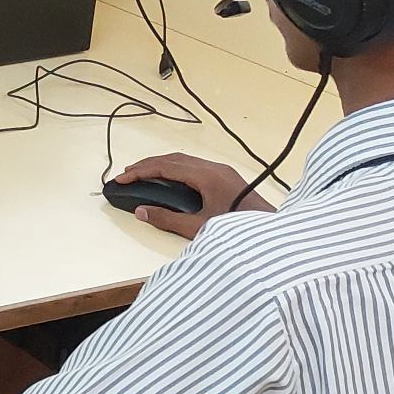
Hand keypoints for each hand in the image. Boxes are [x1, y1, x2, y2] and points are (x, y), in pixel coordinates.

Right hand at [112, 153, 273, 240]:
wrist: (271, 234)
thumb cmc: (238, 232)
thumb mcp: (199, 228)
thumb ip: (168, 219)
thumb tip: (141, 211)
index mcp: (207, 176)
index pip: (166, 167)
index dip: (140, 171)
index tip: (122, 178)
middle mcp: (214, 168)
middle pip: (174, 159)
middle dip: (147, 165)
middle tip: (126, 174)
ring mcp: (222, 171)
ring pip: (185, 160)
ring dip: (161, 165)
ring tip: (142, 175)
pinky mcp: (227, 178)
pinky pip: (195, 166)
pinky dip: (175, 169)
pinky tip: (168, 180)